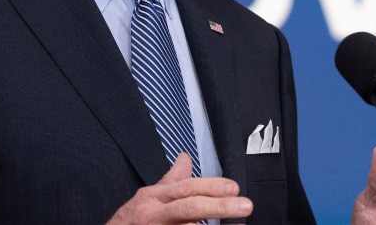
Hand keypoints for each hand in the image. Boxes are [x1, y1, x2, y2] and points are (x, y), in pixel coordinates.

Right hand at [107, 153, 252, 224]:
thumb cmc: (130, 222)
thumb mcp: (148, 197)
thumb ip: (170, 181)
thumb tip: (185, 158)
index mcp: (154, 198)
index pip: (187, 188)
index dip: (212, 186)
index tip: (234, 188)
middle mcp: (154, 215)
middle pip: (189, 207)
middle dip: (219, 206)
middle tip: (245, 206)